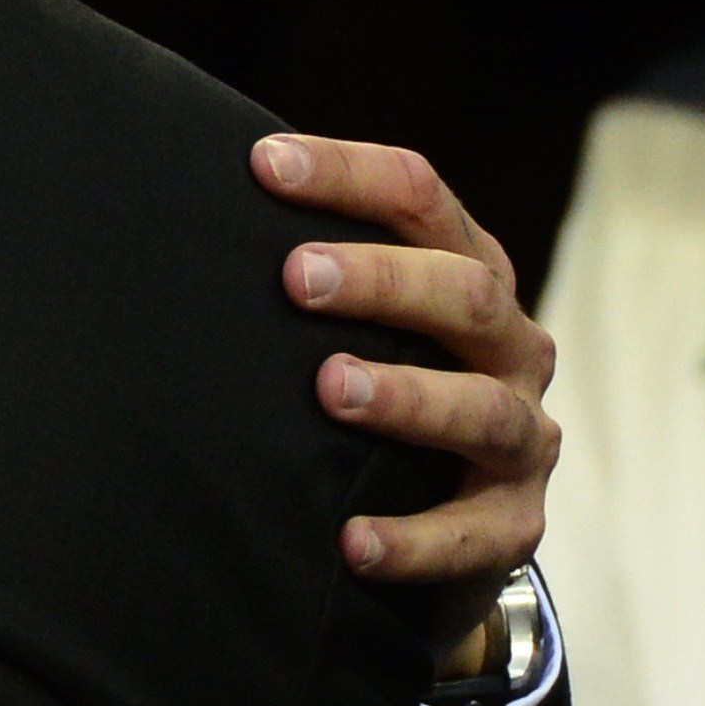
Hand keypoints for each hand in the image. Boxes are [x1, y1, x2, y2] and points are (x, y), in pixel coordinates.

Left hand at [252, 133, 556, 616]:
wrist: (445, 510)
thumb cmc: (373, 377)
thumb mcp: (353, 316)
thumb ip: (301, 266)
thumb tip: (185, 203)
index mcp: (468, 273)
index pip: (420, 199)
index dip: (346, 174)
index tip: (263, 164)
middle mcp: (510, 346)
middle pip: (465, 293)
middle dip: (382, 280)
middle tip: (296, 276)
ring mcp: (520, 436)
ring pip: (481, 408)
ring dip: (407, 397)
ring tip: (331, 388)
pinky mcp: (513, 522)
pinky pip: (475, 534)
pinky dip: (415, 540)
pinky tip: (351, 541)